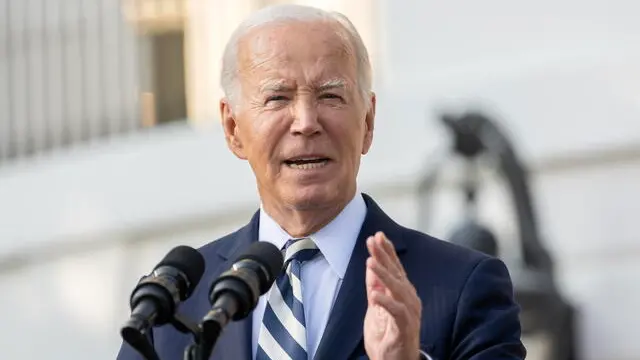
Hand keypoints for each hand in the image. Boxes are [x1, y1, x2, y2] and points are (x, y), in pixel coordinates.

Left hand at [363, 232, 421, 359]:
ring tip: (371, 261)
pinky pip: (397, 312)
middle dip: (385, 256)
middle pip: (397, 273)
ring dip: (384, 275)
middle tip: (373, 240)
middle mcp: (409, 299)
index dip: (387, 251)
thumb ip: (375, 288)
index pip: (395, 268)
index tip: (378, 235)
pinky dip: (386, 302)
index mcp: (403, 293)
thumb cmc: (388, 337)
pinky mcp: (406, 327)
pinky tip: (374, 294)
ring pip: (398, 289)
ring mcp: (409, 313)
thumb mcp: (376, 308)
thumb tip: (370, 266)